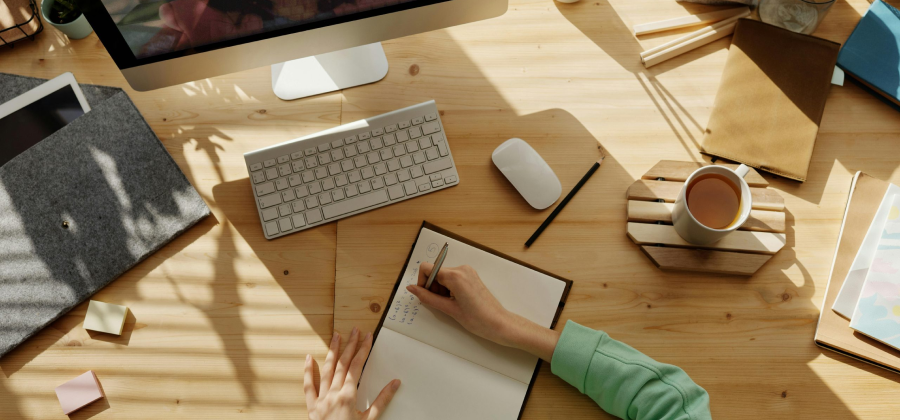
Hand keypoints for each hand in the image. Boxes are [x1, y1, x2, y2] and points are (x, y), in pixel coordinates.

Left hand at [304, 328, 399, 419]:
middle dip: (350, 345)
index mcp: (348, 396)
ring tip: (336, 336)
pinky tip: (309, 358)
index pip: (357, 366)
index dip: (363, 349)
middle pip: (342, 364)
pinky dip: (308, 371)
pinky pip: (308, 386)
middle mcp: (332, 394)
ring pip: (326, 370)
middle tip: (355, 330)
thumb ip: (382, 400)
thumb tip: (395, 383)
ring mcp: (320, 400)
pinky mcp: (311, 407)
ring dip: (332, 352)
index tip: (367, 337)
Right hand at [407, 263, 560, 360]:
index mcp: (455, 275)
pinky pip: (452, 278)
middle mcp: (462, 269)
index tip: (425, 295)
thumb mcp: (449, 309)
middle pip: (435, 272)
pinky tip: (455, 301)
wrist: (499, 324)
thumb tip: (412, 289)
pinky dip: (448, 289)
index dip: (422, 282)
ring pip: (443, 276)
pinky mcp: (471, 276)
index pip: (427, 268)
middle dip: (432, 288)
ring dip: (441, 289)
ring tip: (450, 305)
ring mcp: (467, 272)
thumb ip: (427, 297)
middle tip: (441, 304)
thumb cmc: (478, 319)